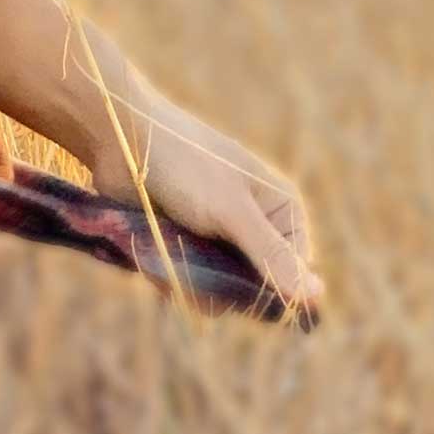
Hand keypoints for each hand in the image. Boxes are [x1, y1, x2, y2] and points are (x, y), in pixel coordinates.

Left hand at [88, 90, 325, 318]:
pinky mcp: (182, 242)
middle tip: (196, 266)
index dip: (270, 292)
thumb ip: (270, 254)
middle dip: (223, 288)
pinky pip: (187, 280)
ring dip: (192, 284)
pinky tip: (152, 257)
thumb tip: (316, 297)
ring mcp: (216, 235)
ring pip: (218, 289)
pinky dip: (170, 276)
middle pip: (254, 287)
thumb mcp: (230, 209)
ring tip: (169, 254)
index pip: (294, 276)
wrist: (117, 136)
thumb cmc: (181, 163)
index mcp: (278, 208)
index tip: (237, 286)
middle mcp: (252, 224)